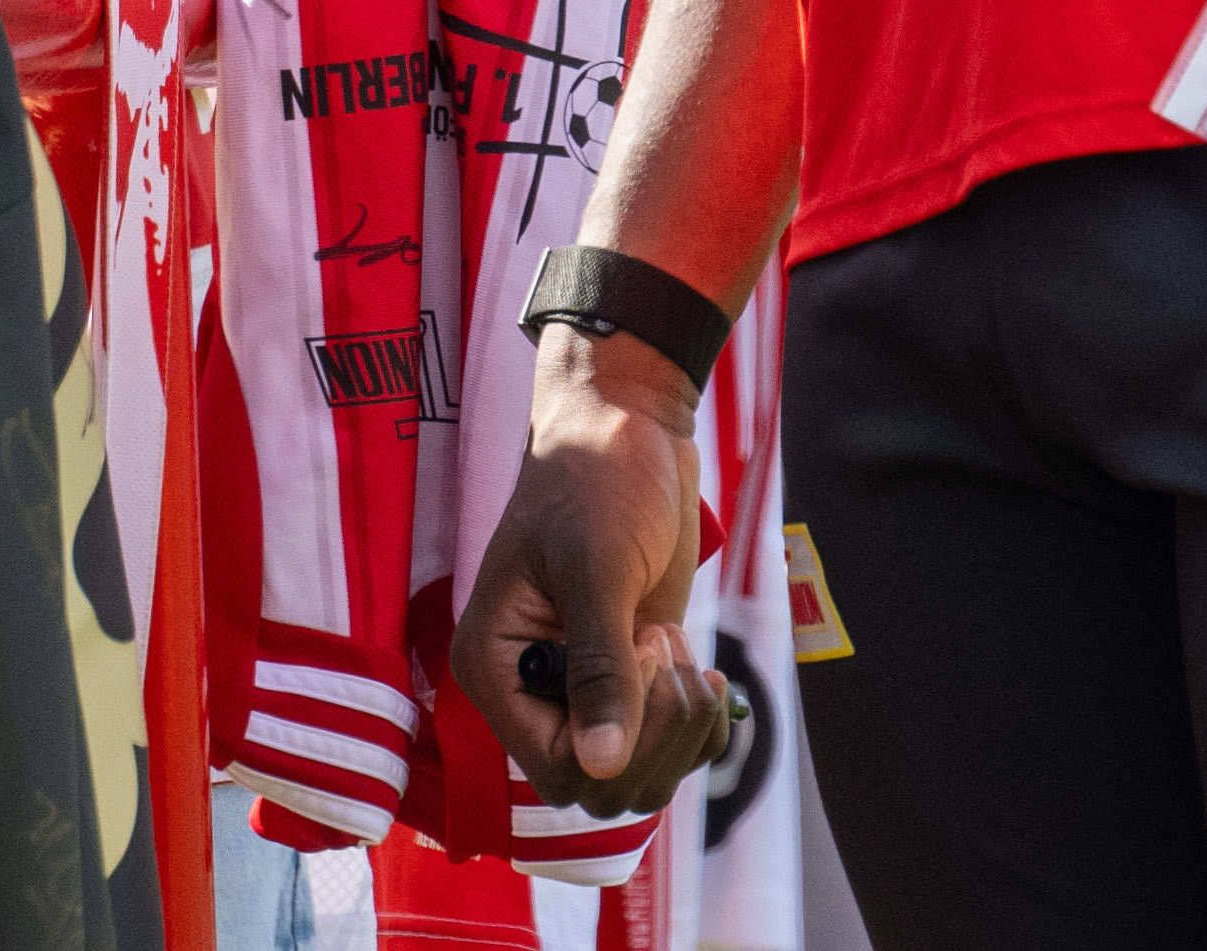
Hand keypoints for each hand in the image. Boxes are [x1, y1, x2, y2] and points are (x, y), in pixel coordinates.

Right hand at [457, 326, 735, 817]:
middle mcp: (535, 689)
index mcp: (498, 668)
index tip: (644, 657)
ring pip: (639, 772)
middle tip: (669, 650)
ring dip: (682, 729)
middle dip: (654, 736)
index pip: (554, 768)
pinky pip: (669, 745)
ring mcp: (586, 686)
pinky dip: (701, 725)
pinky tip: (708, 673)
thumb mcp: (598, 568)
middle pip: (599, 783)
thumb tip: (602, 768)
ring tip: (682, 651)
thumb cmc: (596, 476)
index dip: (615, 744)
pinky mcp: (632, 675)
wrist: (628, 422)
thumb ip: (599, 668)